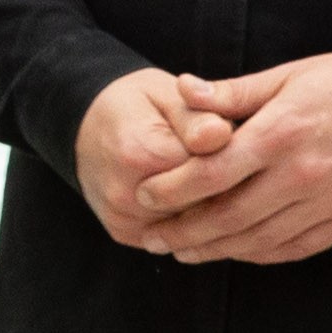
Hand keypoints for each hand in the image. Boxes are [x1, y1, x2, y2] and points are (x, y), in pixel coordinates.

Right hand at [73, 66, 238, 250]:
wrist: (85, 125)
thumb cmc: (135, 105)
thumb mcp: (166, 95)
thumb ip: (197, 116)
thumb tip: (222, 134)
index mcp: (138, 154)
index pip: (210, 171)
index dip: (237, 159)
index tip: (246, 146)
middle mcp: (125, 196)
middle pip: (203, 205)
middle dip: (229, 187)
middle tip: (242, 166)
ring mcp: (123, 221)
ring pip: (193, 228)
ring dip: (214, 209)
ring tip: (226, 183)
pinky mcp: (126, 234)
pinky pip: (176, 237)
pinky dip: (195, 222)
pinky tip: (204, 201)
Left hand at [140, 54, 331, 264]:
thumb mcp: (287, 76)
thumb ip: (232, 92)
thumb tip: (182, 88)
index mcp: (281, 134)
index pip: (213, 173)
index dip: (173, 190)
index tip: (144, 197)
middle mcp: (302, 175)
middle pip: (230, 216)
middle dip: (184, 231)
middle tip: (152, 239)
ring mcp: (328, 203)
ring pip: (259, 239)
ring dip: (216, 249)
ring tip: (184, 251)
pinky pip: (295, 248)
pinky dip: (260, 253)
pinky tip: (236, 251)